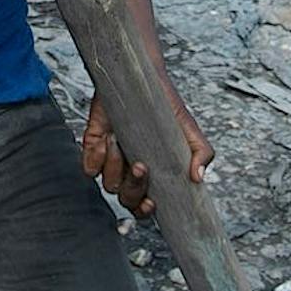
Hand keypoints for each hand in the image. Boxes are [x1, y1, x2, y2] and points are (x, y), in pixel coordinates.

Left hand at [80, 90, 211, 219]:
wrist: (141, 79)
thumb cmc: (165, 106)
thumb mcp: (188, 128)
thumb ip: (201, 152)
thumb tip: (198, 176)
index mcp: (152, 174)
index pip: (144, 205)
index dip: (145, 211)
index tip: (152, 202)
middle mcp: (130, 171)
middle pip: (127, 200)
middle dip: (134, 188)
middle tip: (141, 165)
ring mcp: (111, 160)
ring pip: (108, 184)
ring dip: (116, 166)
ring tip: (122, 141)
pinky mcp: (94, 146)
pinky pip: (89, 167)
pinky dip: (97, 158)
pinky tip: (108, 140)